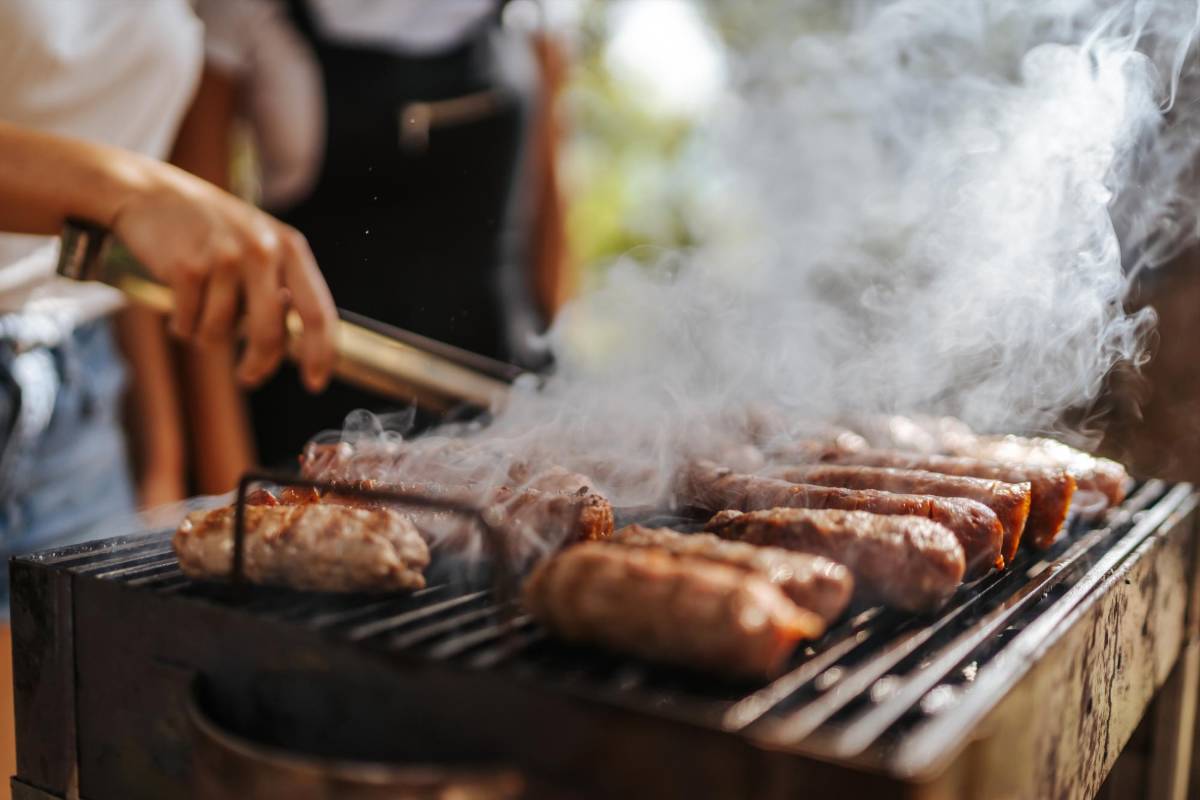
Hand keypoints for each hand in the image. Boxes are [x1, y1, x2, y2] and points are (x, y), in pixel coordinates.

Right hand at [110, 165, 336, 390]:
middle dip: (259, 365)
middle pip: (270, 335)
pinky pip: (189, 325)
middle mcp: (262, 251)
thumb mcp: (258, 243)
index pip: (317, 311)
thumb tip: (293, 346)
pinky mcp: (186, 268)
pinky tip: (179, 303)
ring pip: (222, 334)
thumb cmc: (210, 229)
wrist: (149, 192)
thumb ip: (280, 286)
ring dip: (207, 337)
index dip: (321, 353)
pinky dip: (182, 325)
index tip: (315, 383)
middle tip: (248, 377)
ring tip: (199, 310)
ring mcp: (224, 258)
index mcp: (289, 247)